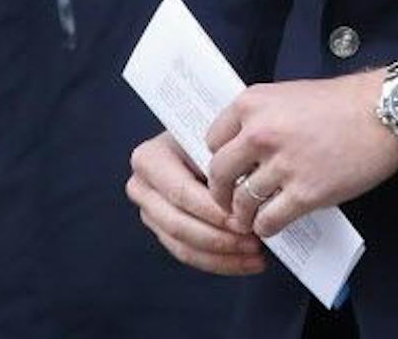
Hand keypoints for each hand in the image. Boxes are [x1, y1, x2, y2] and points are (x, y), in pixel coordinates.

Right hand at [127, 131, 265, 277]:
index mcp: (149, 159)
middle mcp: (142, 187)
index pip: (181, 193)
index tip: (243, 220)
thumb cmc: (215, 136)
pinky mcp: (163, 232)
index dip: (213, 211)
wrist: (205, 141)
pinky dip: (220, 262)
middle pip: (179, 225)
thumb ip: (223, 164)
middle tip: (253, 241)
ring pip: (184, 246)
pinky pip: (189, 255)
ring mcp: (150, 213)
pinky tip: (247, 261)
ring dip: (223, 255)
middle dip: (219, 238)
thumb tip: (248, 196)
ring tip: (255, 254)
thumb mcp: (216, 139)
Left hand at [205, 72, 397, 239]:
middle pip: (219, 174)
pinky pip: (269, 221)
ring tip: (251, 217)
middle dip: (221, 193)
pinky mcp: (305, 193)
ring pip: (242, 202)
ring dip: (244, 215)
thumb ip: (261, 117)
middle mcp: (260, 133)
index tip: (227, 170)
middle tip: (229, 201)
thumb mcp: (288, 95)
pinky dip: (266, 228)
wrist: (382, 113)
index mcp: (252, 104)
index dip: (219, 158)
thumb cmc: (341, 103)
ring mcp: (282, 164)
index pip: (212, 139)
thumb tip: (241, 147)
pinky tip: (272, 224)